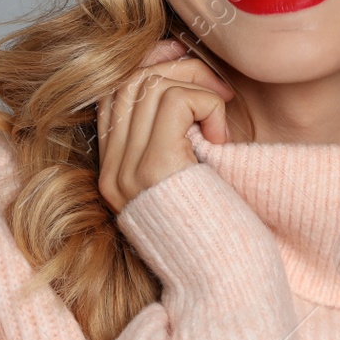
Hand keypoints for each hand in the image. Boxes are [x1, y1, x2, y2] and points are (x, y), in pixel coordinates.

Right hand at [95, 39, 236, 213]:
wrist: (227, 276)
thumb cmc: (221, 223)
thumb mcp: (189, 173)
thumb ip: (173, 133)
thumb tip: (176, 64)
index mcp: (115, 173)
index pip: (112, 94)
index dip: (149, 66)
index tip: (185, 63)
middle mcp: (112, 173)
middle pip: (129, 81)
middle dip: (179, 69)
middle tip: (218, 90)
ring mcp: (128, 171)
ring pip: (152, 84)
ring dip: (198, 88)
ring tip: (223, 119)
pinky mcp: (155, 169)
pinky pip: (177, 101)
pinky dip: (208, 107)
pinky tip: (222, 140)